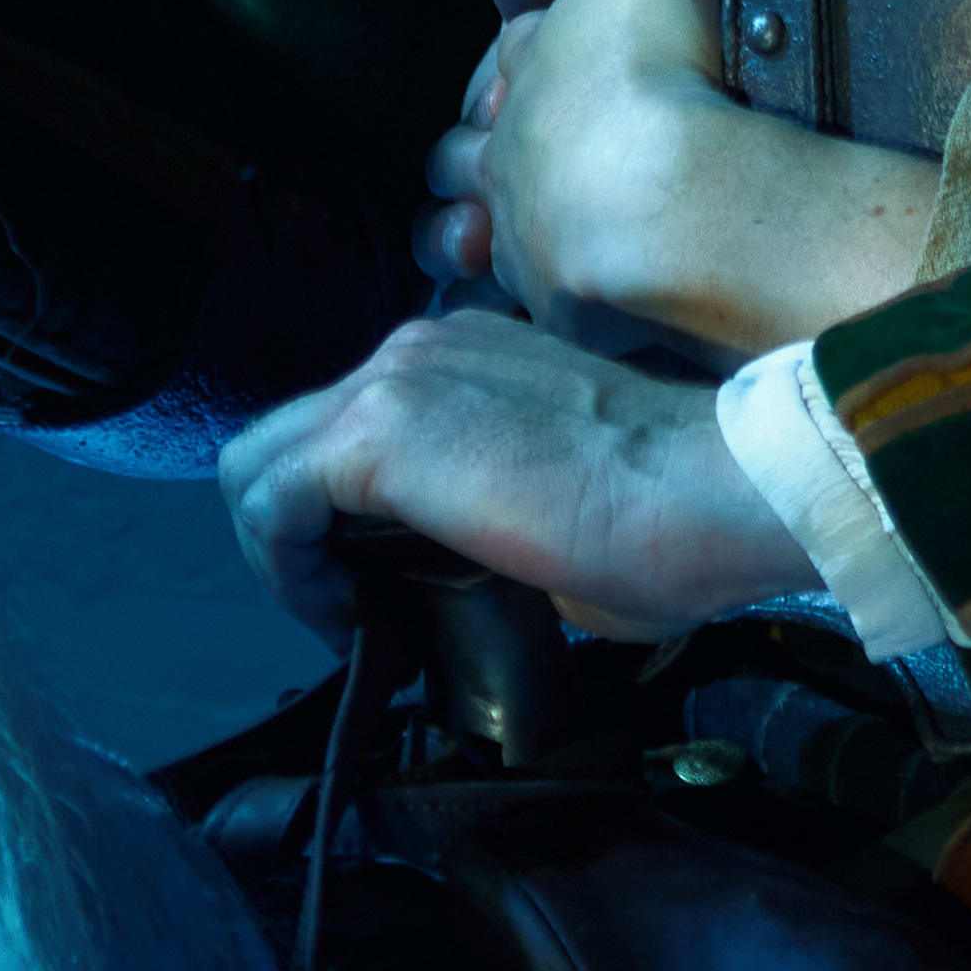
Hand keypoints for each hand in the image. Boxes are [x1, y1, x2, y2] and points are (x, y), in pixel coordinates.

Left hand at [216, 309, 810, 638]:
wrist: (708, 489)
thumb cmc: (671, 517)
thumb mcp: (555, 503)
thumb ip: (488, 515)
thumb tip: (462, 580)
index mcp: (467, 355)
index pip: (349, 426)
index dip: (340, 518)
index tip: (381, 589)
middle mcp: (416, 350)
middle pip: (286, 437)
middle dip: (294, 532)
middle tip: (348, 607)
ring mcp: (392, 380)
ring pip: (261, 462)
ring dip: (284, 551)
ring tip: (343, 619)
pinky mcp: (376, 431)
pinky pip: (270, 500)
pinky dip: (284, 567)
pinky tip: (341, 618)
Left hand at [418, 0, 945, 353]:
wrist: (667, 208)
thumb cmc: (657, 70)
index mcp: (526, 63)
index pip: (511, 47)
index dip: (521, 42)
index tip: (530, 42)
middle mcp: (504, 146)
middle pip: (463, 144)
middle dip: (475, 138)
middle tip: (501, 139)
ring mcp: (517, 228)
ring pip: (460, 227)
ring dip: (466, 222)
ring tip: (481, 228)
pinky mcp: (545, 299)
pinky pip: (513, 297)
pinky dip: (519, 287)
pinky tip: (537, 293)